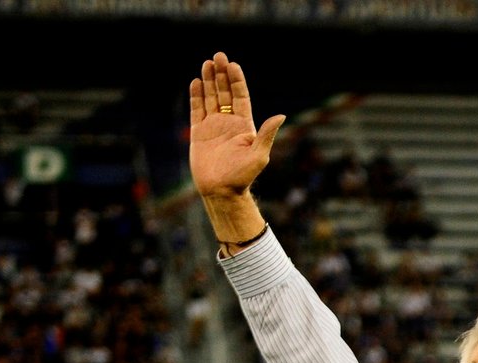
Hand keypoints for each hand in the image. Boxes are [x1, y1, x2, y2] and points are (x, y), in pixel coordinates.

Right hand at [188, 52, 283, 236]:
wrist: (221, 192)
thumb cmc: (242, 177)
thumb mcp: (259, 155)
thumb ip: (267, 134)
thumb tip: (281, 115)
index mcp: (244, 126)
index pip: (240, 97)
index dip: (236, 81)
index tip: (233, 65)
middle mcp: (229, 123)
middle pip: (224, 93)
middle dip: (221, 75)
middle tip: (218, 56)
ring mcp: (213, 127)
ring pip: (210, 98)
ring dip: (209, 81)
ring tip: (207, 63)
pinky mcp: (199, 133)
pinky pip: (197, 110)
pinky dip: (196, 96)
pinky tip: (196, 82)